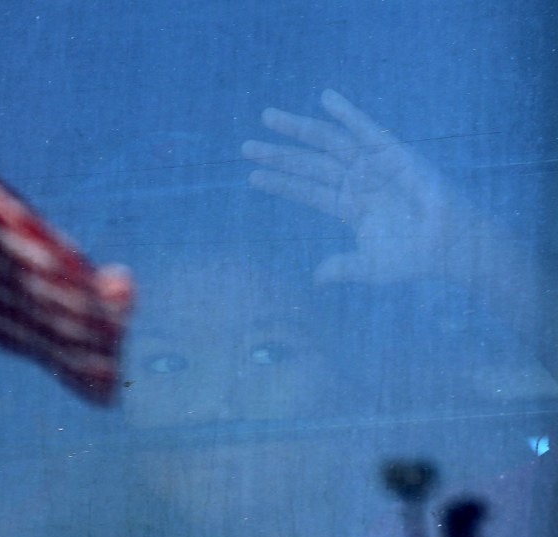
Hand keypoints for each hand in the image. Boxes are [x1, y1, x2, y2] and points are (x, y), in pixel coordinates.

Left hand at [242, 90, 468, 284]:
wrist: (450, 244)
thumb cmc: (414, 257)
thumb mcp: (370, 266)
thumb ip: (342, 268)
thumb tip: (315, 280)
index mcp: (348, 206)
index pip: (306, 191)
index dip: (280, 183)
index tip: (252, 176)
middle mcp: (355, 181)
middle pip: (308, 164)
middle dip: (278, 154)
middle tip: (245, 147)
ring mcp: (372, 165)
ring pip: (327, 142)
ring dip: (298, 129)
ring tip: (267, 117)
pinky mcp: (394, 152)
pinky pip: (367, 129)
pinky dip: (347, 112)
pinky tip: (325, 98)